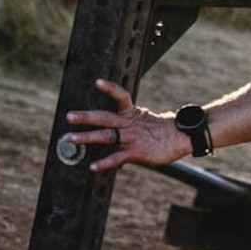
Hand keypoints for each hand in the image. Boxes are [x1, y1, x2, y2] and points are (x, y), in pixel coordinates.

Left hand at [64, 80, 186, 171]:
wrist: (181, 138)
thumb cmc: (161, 131)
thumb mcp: (143, 122)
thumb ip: (126, 126)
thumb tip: (111, 130)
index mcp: (132, 113)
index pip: (120, 96)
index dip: (109, 89)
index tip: (97, 82)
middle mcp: (130, 124)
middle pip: (105, 117)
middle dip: (86, 117)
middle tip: (69, 117)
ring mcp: (132, 138)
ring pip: (107, 136)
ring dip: (88, 137)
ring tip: (72, 139)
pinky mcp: (137, 152)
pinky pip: (117, 158)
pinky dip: (104, 163)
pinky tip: (93, 167)